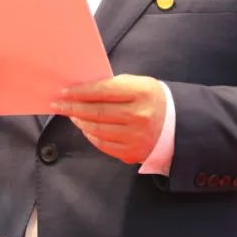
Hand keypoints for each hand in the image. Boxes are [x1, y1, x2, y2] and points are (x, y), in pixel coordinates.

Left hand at [51, 74, 165, 164]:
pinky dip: (91, 135)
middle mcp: (140, 116)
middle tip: (58, 104)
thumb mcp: (140, 84)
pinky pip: (104, 144)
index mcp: (142, 93)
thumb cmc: (153, 99)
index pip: (103, 91)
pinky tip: (85, 127)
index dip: (80, 92)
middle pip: (97, 112)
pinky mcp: (132, 153)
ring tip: (71, 114)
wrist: (178, 126)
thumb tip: (83, 90)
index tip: (64, 92)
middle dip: (73, 108)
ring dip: (80, 121)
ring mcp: (136, 137)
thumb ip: (114, 86)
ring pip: (97, 130)